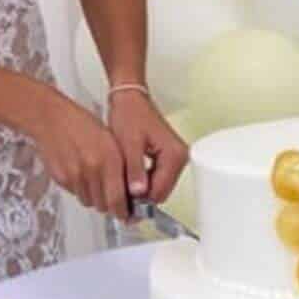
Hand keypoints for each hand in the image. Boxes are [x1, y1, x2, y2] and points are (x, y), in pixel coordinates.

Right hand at [27, 89, 133, 218]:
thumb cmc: (82, 126)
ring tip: (94, 180)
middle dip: (110, 205)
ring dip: (95, 197)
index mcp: (109, 158)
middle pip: (104, 206)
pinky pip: (76, 194)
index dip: (123, 211)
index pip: (118, 199)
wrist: (51, 119)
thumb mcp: (111, 140)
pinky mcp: (61, 179)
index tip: (127, 214)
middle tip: (112, 199)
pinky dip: (81, 190)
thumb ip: (122, 167)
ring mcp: (74, 176)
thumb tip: (130, 192)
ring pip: (90, 202)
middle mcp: (92, 169)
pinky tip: (81, 174)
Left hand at [106, 88, 189, 207]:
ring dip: (140, 188)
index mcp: (174, 155)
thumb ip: (135, 170)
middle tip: (119, 189)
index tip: (123, 199)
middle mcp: (179, 157)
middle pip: (160, 191)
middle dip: (140, 194)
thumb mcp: (129, 144)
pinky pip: (156, 178)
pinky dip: (142, 180)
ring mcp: (174, 158)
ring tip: (121, 180)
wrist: (129, 98)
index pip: (160, 192)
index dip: (140, 199)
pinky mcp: (167, 157)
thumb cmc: (129, 114)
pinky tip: (128, 175)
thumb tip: (138, 193)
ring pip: (157, 186)